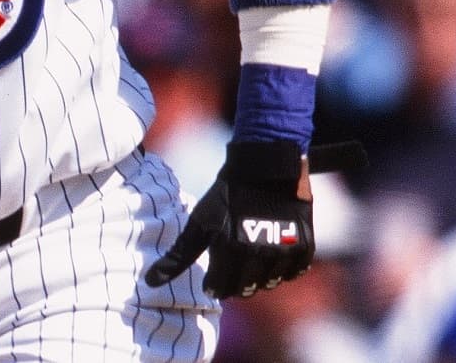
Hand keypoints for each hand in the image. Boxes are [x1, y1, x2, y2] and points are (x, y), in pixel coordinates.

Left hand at [144, 140, 365, 298]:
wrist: (267, 164)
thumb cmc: (228, 192)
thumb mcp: (199, 221)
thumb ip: (177, 256)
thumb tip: (149, 282)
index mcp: (231, 250)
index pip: (221, 288)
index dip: (214, 284)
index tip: (212, 277)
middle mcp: (260, 255)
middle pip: (245, 289)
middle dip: (235, 282)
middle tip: (231, 266)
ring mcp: (286, 252)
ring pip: (269, 283)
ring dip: (258, 276)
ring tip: (251, 256)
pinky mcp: (306, 247)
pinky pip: (294, 273)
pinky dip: (283, 268)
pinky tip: (273, 252)